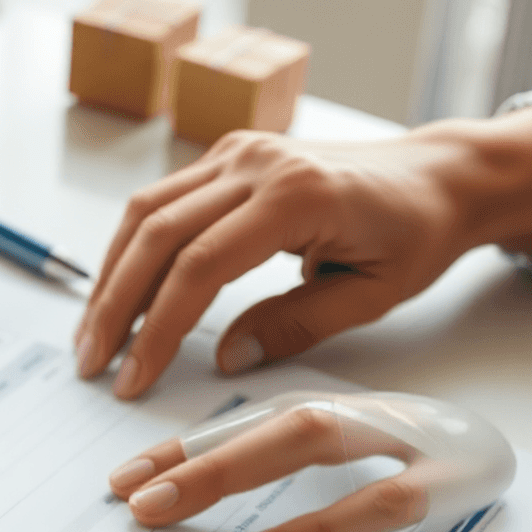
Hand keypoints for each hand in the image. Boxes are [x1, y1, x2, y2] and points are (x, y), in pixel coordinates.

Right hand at [74, 106, 531, 398]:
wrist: (439, 176)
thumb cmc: (417, 233)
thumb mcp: (372, 296)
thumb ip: (295, 326)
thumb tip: (225, 359)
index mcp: (297, 196)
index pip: (200, 266)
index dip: (159, 329)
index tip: (134, 378)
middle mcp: (258, 162)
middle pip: (156, 235)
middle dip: (115, 306)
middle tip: (92, 366)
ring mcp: (239, 152)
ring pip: (146, 212)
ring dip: (112, 277)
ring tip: (93, 337)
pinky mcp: (229, 156)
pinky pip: (162, 202)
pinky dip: (132, 250)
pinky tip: (120, 294)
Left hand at [106, 391, 514, 531]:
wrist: (528, 449)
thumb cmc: (423, 457)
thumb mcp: (349, 450)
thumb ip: (278, 457)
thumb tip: (186, 487)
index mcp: (337, 406)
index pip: (244, 418)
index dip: (181, 445)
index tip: (119, 477)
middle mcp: (367, 411)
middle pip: (265, 421)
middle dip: (191, 457)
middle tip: (126, 495)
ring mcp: (412, 440)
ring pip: (309, 438)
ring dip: (227, 470)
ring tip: (162, 509)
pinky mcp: (456, 481)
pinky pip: (378, 503)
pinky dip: (317, 525)